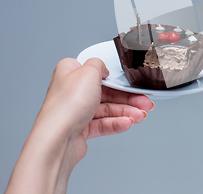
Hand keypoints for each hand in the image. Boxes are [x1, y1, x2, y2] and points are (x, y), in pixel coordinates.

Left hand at [6, 58, 154, 193]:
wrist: (57, 139)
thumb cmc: (67, 105)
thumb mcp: (88, 71)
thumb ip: (99, 64)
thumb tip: (104, 68)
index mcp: (70, 73)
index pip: (98, 72)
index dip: (117, 78)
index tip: (132, 83)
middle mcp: (72, 91)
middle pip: (107, 92)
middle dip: (128, 98)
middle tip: (145, 102)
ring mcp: (76, 111)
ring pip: (107, 109)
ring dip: (126, 112)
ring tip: (140, 116)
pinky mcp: (80, 129)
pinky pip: (103, 124)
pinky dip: (117, 123)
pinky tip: (127, 123)